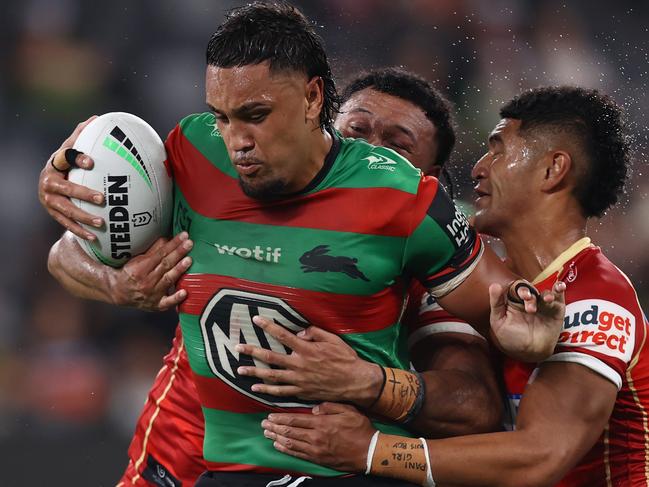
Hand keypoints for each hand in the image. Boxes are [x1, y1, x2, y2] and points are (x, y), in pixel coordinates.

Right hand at [38, 116, 105, 240]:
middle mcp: (48, 182)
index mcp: (54, 164)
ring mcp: (49, 200)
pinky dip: (80, 231)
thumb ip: (81, 137)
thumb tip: (96, 118)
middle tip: (102, 197)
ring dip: (84, 217)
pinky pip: (66, 224)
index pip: (64, 158)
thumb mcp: (70, 150)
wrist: (49, 184)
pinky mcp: (53, 214)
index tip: (91, 162)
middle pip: (65, 189)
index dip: (76, 158)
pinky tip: (95, 237)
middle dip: (83, 194)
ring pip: (66, 210)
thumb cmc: (67, 165)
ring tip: (101, 221)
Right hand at [108, 232, 192, 310]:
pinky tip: (184, 292)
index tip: (183, 236)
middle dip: (178, 253)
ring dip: (179, 269)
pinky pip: (167, 302)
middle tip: (189, 243)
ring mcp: (152, 294)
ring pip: (168, 279)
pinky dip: (176, 298)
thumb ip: (153, 250)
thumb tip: (167, 239)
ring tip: (188, 260)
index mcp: (139, 269)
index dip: (172, 244)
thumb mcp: (136, 259)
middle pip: (165, 265)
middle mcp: (146, 282)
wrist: (118, 292)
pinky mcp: (157, 305)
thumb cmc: (128, 274)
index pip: (160, 254)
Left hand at [236, 317, 382, 405]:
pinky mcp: (300, 392)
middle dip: (252, 351)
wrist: (354, 382)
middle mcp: (299, 365)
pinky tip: (255, 387)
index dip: (268, 326)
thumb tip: (299, 332)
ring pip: (271, 376)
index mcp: (306, 349)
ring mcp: (298, 381)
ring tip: (239, 369)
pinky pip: (279, 392)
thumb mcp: (333, 340)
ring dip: (254, 372)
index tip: (256, 319)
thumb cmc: (345, 358)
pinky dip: (266, 390)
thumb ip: (314, 333)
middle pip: (270, 357)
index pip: (283, 335)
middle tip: (238, 347)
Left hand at [262, 402, 374, 471]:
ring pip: (291, 443)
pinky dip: (286, 450)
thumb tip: (313, 408)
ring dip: (277, 438)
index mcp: (322, 423)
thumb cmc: (360, 429)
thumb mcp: (348, 410)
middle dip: (275, 428)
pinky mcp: (318, 459)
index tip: (270, 416)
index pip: (295, 419)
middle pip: (290, 431)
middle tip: (264, 425)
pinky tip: (278, 446)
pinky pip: (298, 455)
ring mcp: (316, 449)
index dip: (280, 418)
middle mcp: (316, 436)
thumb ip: (329, 406)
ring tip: (267, 434)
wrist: (369, 452)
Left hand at [490, 280, 565, 360]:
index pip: (515, 288)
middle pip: (530, 290)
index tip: (521, 295)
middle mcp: (529, 300)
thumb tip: (494, 285)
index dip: (518, 289)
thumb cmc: (510, 337)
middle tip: (529, 303)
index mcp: (514, 300)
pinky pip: (558, 297)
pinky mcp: (556, 310)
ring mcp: (543, 304)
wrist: (528, 353)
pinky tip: (559, 287)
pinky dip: (559, 290)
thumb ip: (496, 303)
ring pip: (545, 293)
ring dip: (546, 294)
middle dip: (529, 293)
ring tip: (546, 300)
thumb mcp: (498, 321)